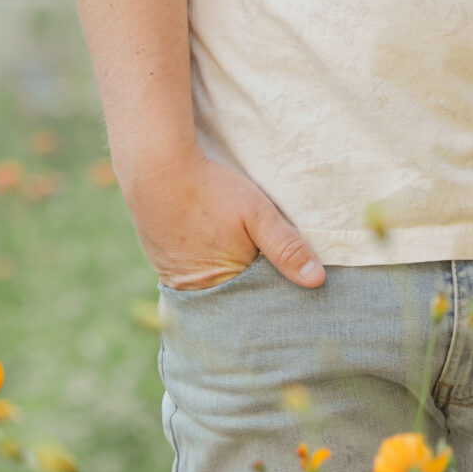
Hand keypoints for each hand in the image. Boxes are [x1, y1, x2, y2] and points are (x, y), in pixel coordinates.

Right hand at [126, 146, 324, 290]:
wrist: (156, 168)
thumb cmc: (210, 190)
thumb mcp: (257, 214)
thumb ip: (286, 247)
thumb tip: (317, 280)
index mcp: (221, 286)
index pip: (255, 303)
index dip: (273, 293)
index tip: (289, 286)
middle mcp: (194, 291)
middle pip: (232, 299)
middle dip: (250, 289)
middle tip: (264, 269)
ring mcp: (174, 278)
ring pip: (211, 287)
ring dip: (227, 278)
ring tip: (239, 259)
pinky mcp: (161, 261)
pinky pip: (191, 275)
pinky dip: (206, 267)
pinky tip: (213, 250)